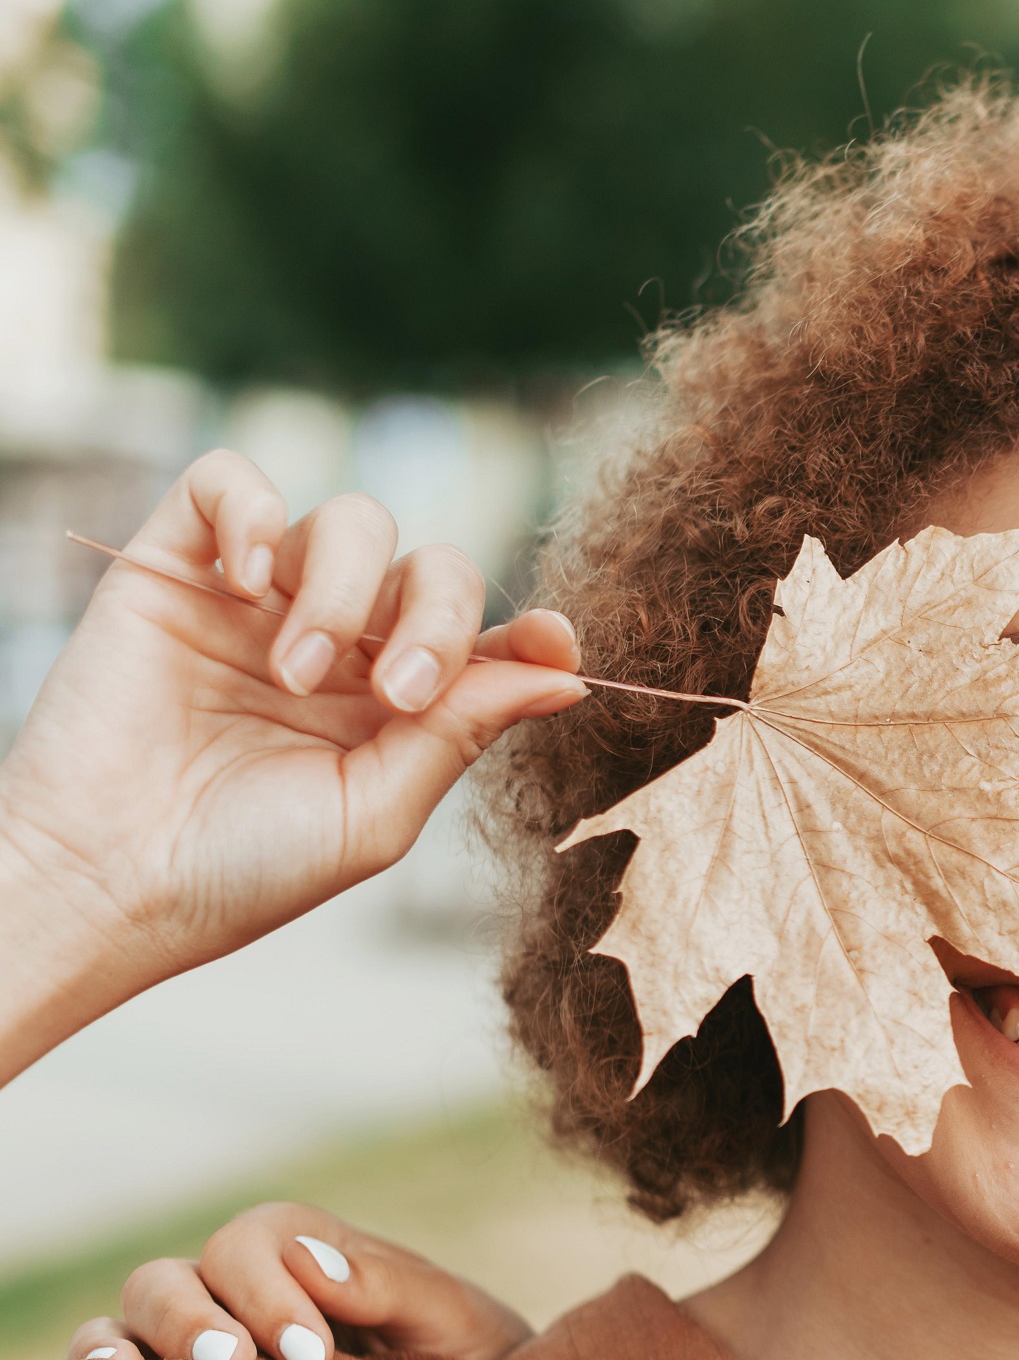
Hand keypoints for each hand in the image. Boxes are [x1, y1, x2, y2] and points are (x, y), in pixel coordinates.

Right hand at [0, 450, 586, 1082]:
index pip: (484, 636)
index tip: (552, 640)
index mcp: (395, 706)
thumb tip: (567, 675)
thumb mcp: (376, 812)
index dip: (528, 629)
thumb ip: (463, 732)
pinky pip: (230, 481)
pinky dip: (254, 513)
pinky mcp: (175, 565)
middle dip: (438, 619)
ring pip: (351, 521)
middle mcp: (339, 643)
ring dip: (346, 590)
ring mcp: (259, 600)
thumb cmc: (241, 869)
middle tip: (396, 692)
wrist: (108, 878)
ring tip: (294, 673)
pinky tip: (247, 585)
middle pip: (434, 568)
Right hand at [66, 1201, 534, 1359]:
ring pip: (130, 1322)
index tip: (313, 1357)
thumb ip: (390, 1285)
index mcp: (306, 1256)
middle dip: (194, 1319)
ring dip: (133, 1348)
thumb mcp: (453, 1320)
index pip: (252, 1242)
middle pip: (174, 1277)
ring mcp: (202, 1344)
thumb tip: (311, 1263)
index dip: (266, 1289)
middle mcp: (241, 1293)